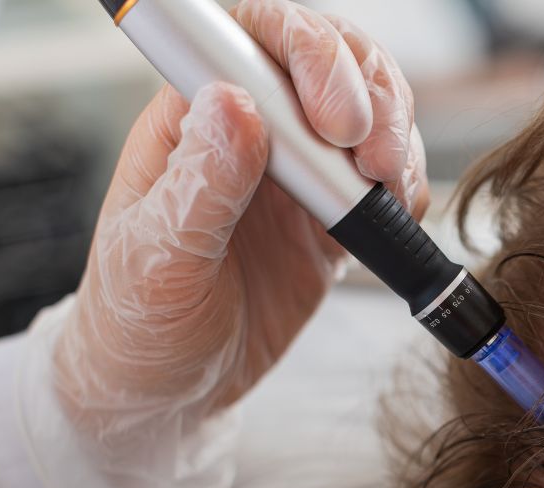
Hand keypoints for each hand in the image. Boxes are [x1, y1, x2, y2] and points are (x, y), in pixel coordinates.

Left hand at [54, 0, 427, 444]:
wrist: (170, 394)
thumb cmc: (138, 323)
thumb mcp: (158, 259)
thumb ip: (202, 184)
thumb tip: (236, 105)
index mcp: (192, 117)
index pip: (253, 37)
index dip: (306, 53)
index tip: (330, 120)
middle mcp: (250, 130)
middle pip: (327, 57)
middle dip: (367, 91)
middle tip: (372, 156)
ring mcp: (297, 170)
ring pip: (368, 107)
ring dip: (395, 134)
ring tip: (387, 185)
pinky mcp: (332, 214)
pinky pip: (386, 176)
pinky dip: (405, 186)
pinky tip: (393, 211)